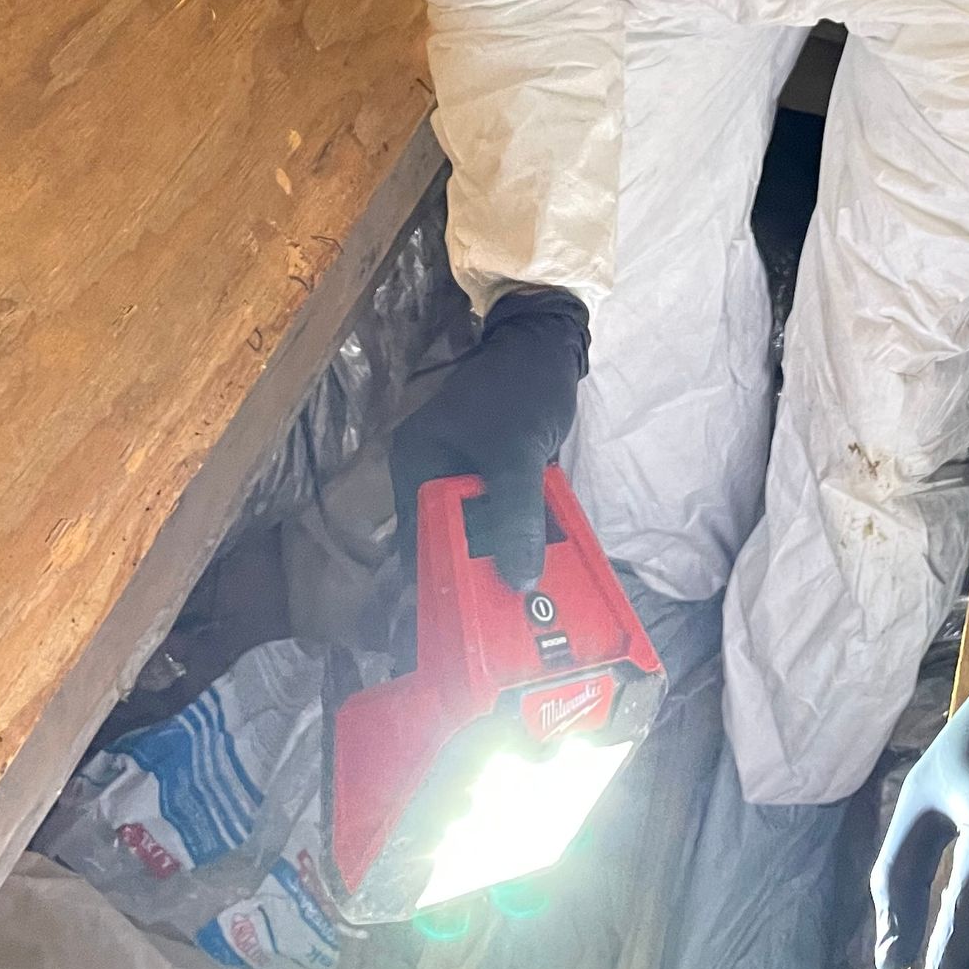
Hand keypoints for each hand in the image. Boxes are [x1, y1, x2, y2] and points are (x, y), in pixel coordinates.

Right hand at [388, 288, 588, 590]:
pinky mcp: (495, 472)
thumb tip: (517, 581)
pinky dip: (520, 532)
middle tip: (501, 620)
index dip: (438, 583)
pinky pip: (503, 514)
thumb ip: (514, 514)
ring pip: (480, 531)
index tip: (459, 628)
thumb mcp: (517, 453)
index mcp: (418, 464)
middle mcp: (433, 473)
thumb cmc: (520, 389)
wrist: (550, 340)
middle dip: (475, 574)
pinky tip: (542, 558)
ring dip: (503, 555)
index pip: (419, 540)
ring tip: (527, 598)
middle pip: (450, 541)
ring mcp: (465, 473)